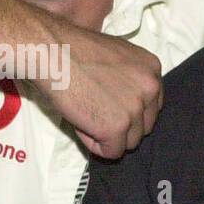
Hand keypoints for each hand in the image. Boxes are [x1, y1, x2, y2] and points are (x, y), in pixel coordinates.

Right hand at [40, 22, 162, 158]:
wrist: (51, 53)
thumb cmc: (73, 51)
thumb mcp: (116, 57)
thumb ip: (129, 79)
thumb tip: (125, 102)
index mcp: (152, 68)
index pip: (151, 106)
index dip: (127, 110)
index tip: (108, 103)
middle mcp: (150, 87)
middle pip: (144, 126)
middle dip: (120, 124)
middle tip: (93, 108)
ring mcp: (135, 109)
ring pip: (130, 142)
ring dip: (108, 135)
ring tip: (85, 114)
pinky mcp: (116, 127)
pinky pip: (111, 152)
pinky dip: (94, 144)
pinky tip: (81, 123)